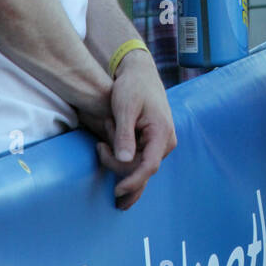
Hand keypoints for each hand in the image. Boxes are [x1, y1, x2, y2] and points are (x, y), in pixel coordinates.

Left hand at [88, 50, 176, 209]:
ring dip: (118, 158)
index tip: (116, 191)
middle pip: (141, 169)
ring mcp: (160, 144)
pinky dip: (122, 158)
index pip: (149, 167)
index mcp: (162, 133)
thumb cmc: (132, 87)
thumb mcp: (125, 108)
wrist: (140, 73)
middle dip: (116, 163)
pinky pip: (138, 160)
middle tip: (99, 147)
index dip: (133, 182)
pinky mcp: (153, 144)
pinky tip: (109, 154)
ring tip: (106, 137)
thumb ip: (124, 135)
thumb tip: (125, 161)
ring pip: (138, 167)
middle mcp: (166, 142)